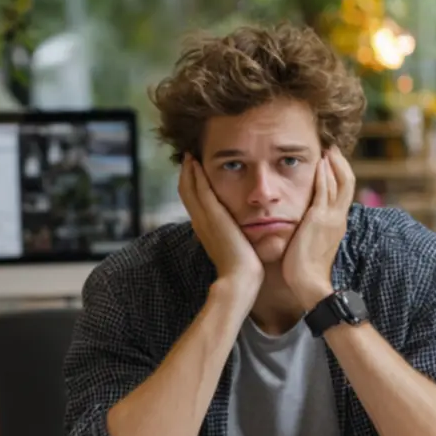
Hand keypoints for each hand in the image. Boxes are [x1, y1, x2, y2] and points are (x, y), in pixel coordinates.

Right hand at [179, 155, 262, 292]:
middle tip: (188, 157)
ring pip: (189, 188)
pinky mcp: (212, 216)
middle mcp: (200, 223)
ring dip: (189, 171)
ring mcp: (204, 219)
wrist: (240, 279)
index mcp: (205, 230)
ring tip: (190, 155)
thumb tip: (248, 233)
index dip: (191, 186)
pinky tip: (198, 162)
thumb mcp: (238, 248)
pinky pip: (200, 190)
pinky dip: (197, 175)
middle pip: (186, 193)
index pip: (194, 203)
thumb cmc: (244, 269)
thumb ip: (238, 237)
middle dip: (186, 174)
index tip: (194, 172)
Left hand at [283, 145, 355, 309]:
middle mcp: (338, 218)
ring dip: (333, 164)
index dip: (340, 175)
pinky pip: (324, 191)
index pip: (343, 193)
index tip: (332, 162)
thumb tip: (306, 223)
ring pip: (340, 183)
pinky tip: (320, 163)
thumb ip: (313, 230)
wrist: (309, 282)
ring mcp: (330, 218)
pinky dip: (324, 175)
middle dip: (341, 163)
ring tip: (328, 150)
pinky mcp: (319, 219)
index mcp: (337, 223)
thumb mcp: (313, 243)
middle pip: (347, 183)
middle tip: (333, 149)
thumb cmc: (306, 269)